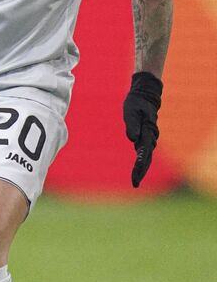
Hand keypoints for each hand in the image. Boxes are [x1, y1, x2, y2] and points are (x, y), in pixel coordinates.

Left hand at [123, 71, 162, 186]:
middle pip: (146, 158)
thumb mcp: (130, 111)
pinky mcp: (144, 137)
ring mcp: (148, 138)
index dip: (140, 164)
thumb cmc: (136, 103)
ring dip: (141, 168)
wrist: (145, 97)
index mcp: (147, 132)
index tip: (136, 173)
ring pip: (146, 156)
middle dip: (140, 171)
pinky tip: (137, 170)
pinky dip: (141, 161)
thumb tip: (133, 139)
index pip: (143, 152)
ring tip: (135, 180)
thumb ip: (132, 124)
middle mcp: (150, 137)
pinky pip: (143, 152)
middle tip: (135, 184)